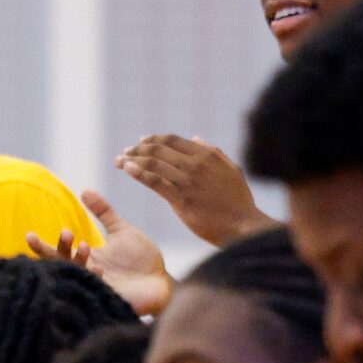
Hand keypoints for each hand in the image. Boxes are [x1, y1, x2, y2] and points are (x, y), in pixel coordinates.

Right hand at [30, 190, 172, 315]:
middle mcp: (85, 274)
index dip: (41, 246)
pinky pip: (94, 290)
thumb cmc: (142, 258)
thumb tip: (84, 190)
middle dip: (57, 251)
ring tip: (85, 246)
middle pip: (61, 265)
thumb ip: (104, 212)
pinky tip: (99, 269)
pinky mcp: (107, 299)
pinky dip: (94, 278)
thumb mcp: (121, 231)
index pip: (58, 252)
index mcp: (85, 258)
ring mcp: (94, 287)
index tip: (29, 234)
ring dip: (77, 260)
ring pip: (75, 276)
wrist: (162, 280)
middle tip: (66, 234)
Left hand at [115, 137, 269, 247]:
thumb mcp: (229, 169)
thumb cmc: (237, 200)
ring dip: (133, 159)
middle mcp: (196, 164)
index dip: (153, 139)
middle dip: (138, 148)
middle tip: (125, 152)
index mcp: (207, 155)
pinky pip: (154, 181)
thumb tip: (196, 137)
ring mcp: (188, 181)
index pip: (172, 140)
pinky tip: (127, 169)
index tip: (140, 142)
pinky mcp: (181, 199)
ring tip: (120, 161)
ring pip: (153, 163)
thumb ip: (212, 151)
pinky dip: (138, 173)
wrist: (242, 225)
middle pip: (159, 149)